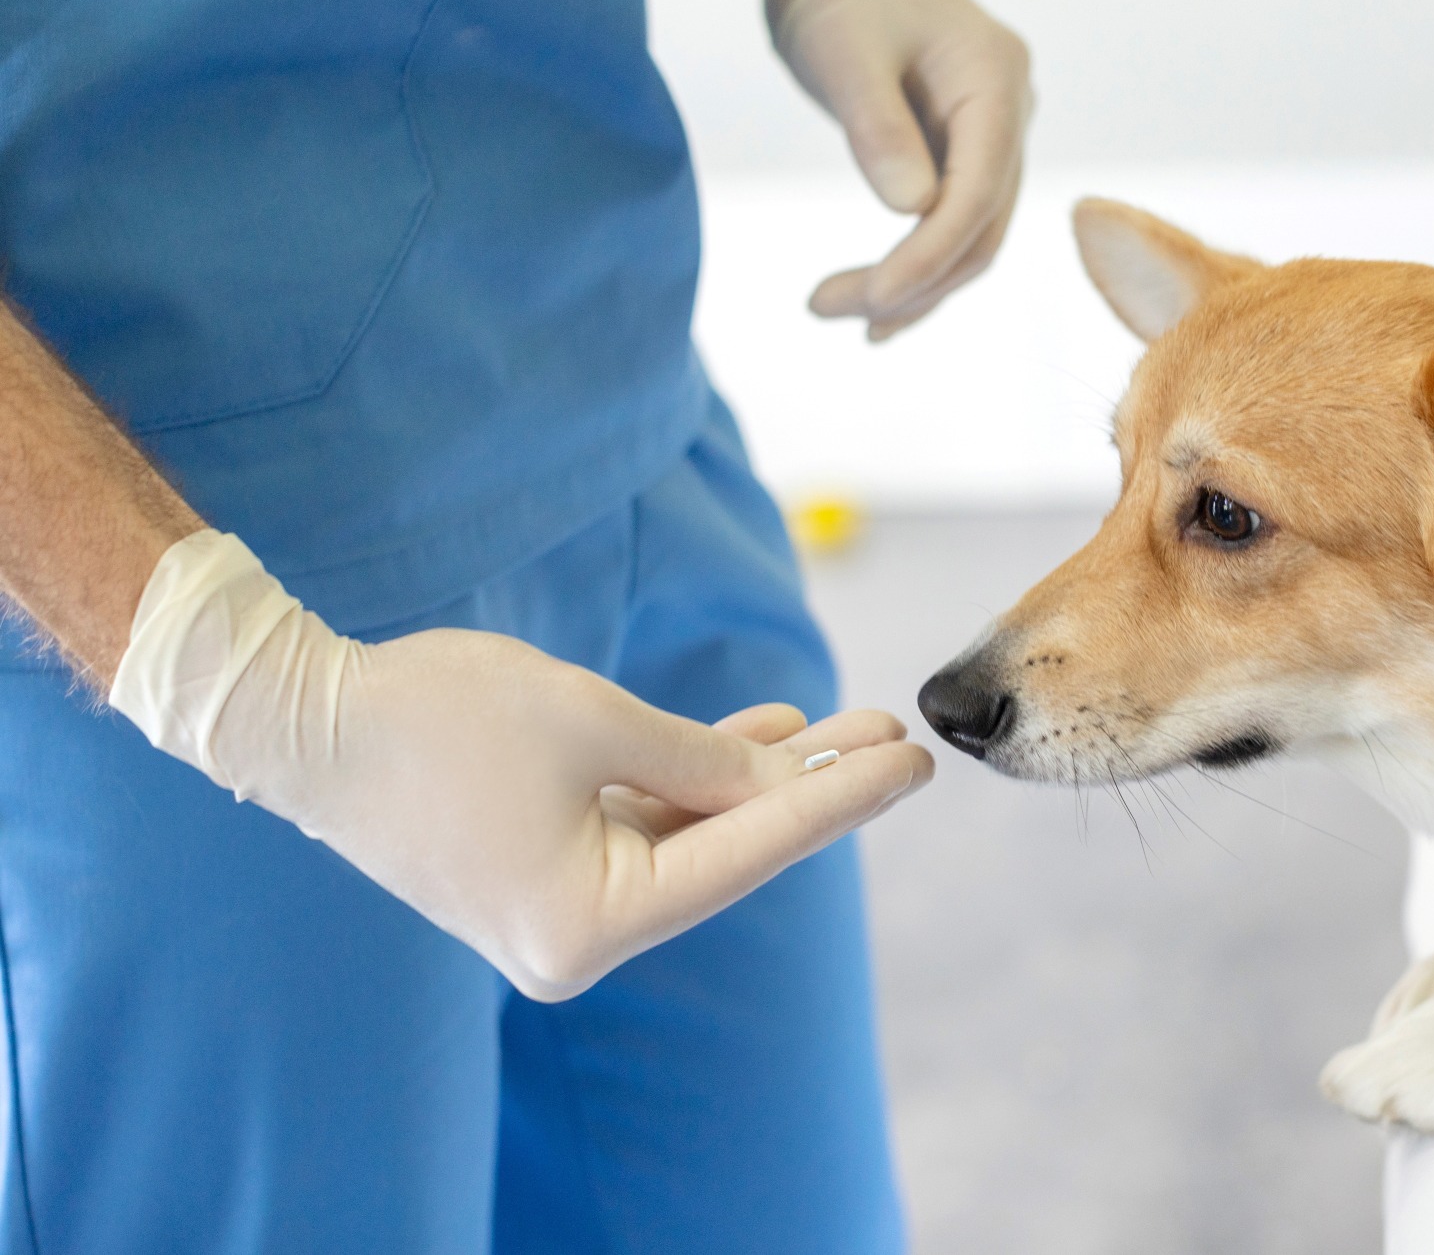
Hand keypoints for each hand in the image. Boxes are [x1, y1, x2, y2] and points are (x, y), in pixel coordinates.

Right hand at [112, 532, 933, 999]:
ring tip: (851, 724)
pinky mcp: (545, 862)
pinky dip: (700, 776)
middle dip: (814, 788)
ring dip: (764, 777)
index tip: (915, 763)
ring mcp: (561, 904)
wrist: (298, 720)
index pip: (747, 856)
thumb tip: (781, 782)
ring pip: (695, 832)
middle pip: (729, 852)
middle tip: (897, 735)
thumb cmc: (436, 718)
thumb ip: (699, 759)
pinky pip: (648, 819)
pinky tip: (771, 734)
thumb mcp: (591, 721)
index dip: (839, 802)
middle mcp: (578, 937)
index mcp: (587, 927)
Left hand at [769, 0, 1032, 340]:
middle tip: (824, 308)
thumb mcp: (845, 56)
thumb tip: (912, 211)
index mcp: (995, 78)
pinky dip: (916, 263)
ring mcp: (994, 132)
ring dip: (912, 283)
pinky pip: (952, 221)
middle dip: (912, 280)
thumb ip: (880, 129)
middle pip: (980, 226)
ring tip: (833, 311)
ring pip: (971, 234)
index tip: (870, 299)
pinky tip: (874, 302)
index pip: (977, 193)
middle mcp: (1010, 109)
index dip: (927, 256)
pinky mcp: (965, 149)